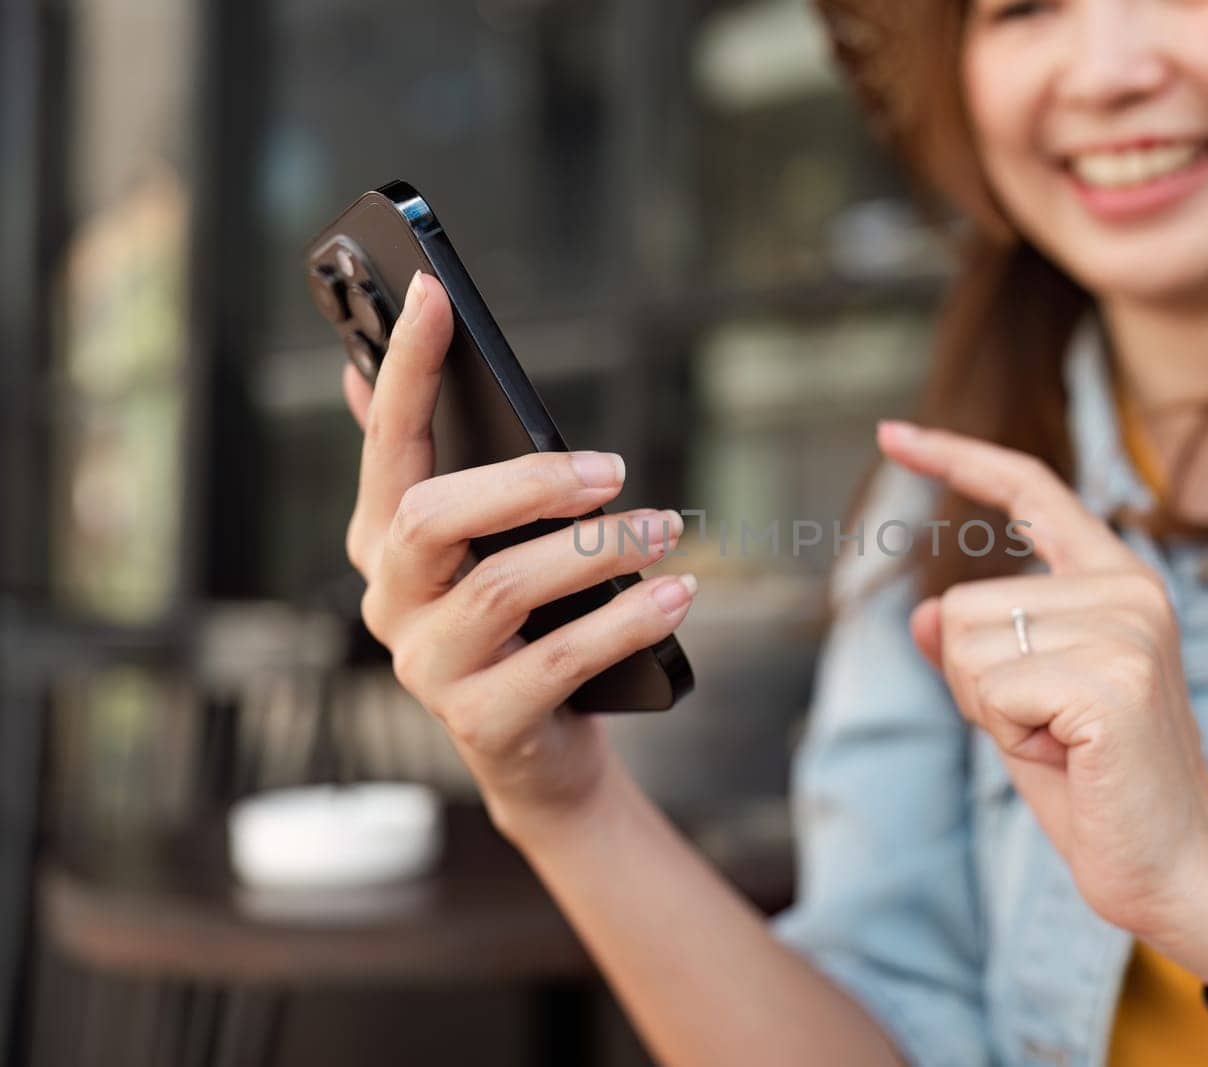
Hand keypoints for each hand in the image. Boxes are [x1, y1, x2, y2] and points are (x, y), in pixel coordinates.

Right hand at [342, 271, 698, 830]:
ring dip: (598, 550)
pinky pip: (557, 662)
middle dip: (530, 481)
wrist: (542, 752)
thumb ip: (450, 469)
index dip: (410, 369)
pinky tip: (678, 593)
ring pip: (502, 588)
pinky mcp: (481, 723)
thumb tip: (363, 373)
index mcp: (384, 542)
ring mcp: (428, 667)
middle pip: (434, 517)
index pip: (388, 443)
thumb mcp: (488, 545)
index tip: (434, 291)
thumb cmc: (522, 626)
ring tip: (668, 528)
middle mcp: (390, 600)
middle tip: (614, 468)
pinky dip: (626, 621)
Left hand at [878, 419, 1207, 944]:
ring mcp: (1126, 627)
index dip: (957, 458)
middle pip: (962, 604)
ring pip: (966, 647)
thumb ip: (976, 650)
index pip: (1031, 491)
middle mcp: (1129, 588)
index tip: (892, 431)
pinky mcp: (1113, 677)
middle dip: (977, 684)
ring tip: (1064, 744)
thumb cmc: (1098, 788)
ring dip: (992, 713)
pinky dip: (1008, 736)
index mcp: (1116, 581)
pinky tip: (1070, 758)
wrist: (1173, 869)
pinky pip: (989, 690)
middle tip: (1050, 730)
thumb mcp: (1018, 705)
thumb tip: (921, 612)